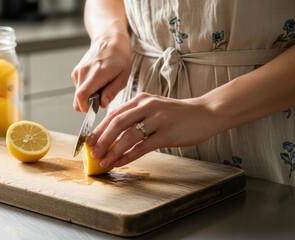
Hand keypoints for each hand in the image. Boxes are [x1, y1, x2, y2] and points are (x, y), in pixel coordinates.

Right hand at [72, 32, 131, 111]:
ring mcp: (78, 71)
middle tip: (103, 96)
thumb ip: (112, 91)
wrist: (110, 40)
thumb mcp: (123, 76)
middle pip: (78, 98)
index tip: (95, 108)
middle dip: (89, 104)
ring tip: (102, 86)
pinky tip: (97, 81)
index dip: (85, 107)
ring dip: (89, 96)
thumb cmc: (120, 57)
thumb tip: (101, 104)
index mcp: (97, 73)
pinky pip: (79, 88)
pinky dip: (87, 89)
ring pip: (78, 94)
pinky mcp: (76, 72)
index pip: (82, 95)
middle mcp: (84, 72)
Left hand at [87, 92, 218, 167]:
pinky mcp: (167, 133)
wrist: (205, 113)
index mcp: (141, 100)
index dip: (99, 128)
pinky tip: (121, 162)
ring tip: (104, 161)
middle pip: (117, 123)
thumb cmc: (178, 114)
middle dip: (102, 140)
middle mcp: (147, 107)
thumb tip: (113, 135)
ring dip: (113, 151)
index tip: (89, 140)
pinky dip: (129, 156)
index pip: (114, 114)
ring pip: (128, 136)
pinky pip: (143, 147)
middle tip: (93, 152)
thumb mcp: (154, 109)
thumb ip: (136, 117)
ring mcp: (158, 119)